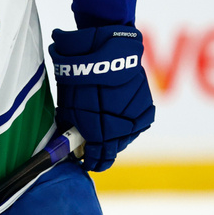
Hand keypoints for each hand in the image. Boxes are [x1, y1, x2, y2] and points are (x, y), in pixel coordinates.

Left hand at [49, 25, 155, 170]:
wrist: (105, 52)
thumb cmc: (79, 78)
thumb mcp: (67, 105)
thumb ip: (72, 128)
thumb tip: (71, 142)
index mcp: (98, 133)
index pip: (98, 159)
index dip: (91, 162)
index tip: (86, 162)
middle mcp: (120, 131)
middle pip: (113, 150)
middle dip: (103, 151)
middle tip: (94, 148)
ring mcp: (135, 120)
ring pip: (126, 138)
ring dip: (116, 138)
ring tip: (106, 131)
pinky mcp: (146, 108)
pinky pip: (137, 124)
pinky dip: (128, 124)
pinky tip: (119, 120)